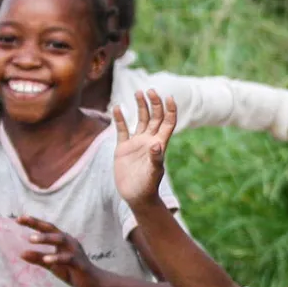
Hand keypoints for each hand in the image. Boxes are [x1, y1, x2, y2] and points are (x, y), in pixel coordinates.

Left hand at [18, 216, 102, 286]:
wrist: (93, 283)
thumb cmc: (72, 271)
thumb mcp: (52, 265)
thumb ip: (38, 258)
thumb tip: (21, 253)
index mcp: (63, 241)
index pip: (47, 228)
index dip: (34, 222)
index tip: (18, 218)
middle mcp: (70, 242)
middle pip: (53, 230)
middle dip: (37, 224)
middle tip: (22, 220)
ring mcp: (75, 252)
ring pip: (60, 240)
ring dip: (45, 238)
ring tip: (30, 239)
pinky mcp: (79, 263)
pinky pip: (68, 259)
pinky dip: (56, 258)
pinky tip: (46, 260)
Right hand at [114, 90, 177, 205]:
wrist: (136, 196)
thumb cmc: (147, 186)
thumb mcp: (153, 172)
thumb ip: (155, 158)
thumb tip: (157, 144)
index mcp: (159, 144)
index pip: (168, 122)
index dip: (170, 110)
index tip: (169, 97)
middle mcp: (149, 140)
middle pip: (155, 117)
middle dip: (154, 103)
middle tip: (150, 90)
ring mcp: (137, 143)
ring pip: (140, 120)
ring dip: (141, 106)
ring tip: (138, 92)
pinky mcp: (124, 148)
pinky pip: (122, 130)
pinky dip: (120, 119)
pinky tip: (117, 107)